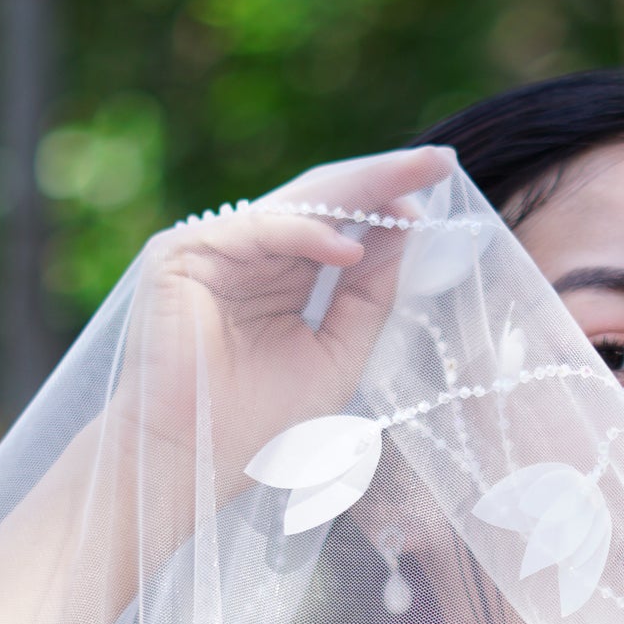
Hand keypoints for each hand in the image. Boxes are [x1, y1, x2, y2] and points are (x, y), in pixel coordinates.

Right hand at [107, 146, 453, 499]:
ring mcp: (212, 249)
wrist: (190, 464)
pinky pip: (255, 229)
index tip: (443, 183)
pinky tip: (351, 249)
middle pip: (324, 203)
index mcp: (282, 276)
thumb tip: (406, 232)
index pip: (342, 225)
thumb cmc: (256, 424)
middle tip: (438, 160)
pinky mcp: (181, 254)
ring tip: (412, 187)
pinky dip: (304, 235)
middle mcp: (249, 254)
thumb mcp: (336, 355)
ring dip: (356, 194)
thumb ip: (368, 298)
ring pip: (295, 206)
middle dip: (383, 180)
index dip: (390, 205)